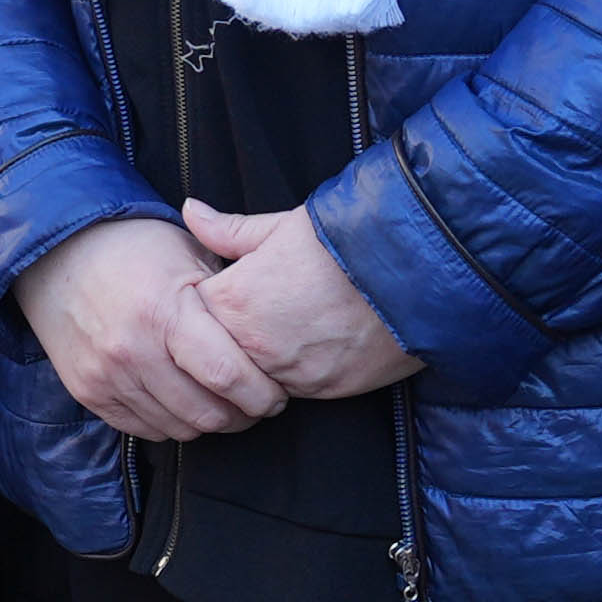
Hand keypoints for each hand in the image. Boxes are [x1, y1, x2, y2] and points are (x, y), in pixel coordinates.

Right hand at [19, 215, 285, 442]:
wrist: (56, 253)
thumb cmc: (133, 248)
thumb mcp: (187, 253)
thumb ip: (229, 296)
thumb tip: (273, 333)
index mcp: (165, 311)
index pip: (227, 375)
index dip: (262, 394)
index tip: (278, 393)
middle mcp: (132, 350)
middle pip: (206, 413)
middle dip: (244, 416)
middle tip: (259, 405)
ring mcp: (107, 376)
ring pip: (179, 428)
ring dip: (210, 423)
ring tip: (225, 404)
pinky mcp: (89, 393)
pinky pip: (145, 430)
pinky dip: (173, 423)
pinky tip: (186, 403)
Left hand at [178, 197, 427, 401]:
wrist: (412, 269)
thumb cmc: (344, 239)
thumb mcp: (281, 226)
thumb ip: (228, 231)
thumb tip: (189, 211)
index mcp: (233, 300)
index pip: (191, 316)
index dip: (203, 305)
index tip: (222, 293)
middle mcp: (252, 345)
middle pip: (215, 356)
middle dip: (225, 340)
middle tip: (251, 319)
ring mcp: (288, 373)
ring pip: (252, 380)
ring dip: (258, 363)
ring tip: (283, 333)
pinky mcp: (322, 390)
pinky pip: (292, 389)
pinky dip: (292, 374)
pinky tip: (309, 348)